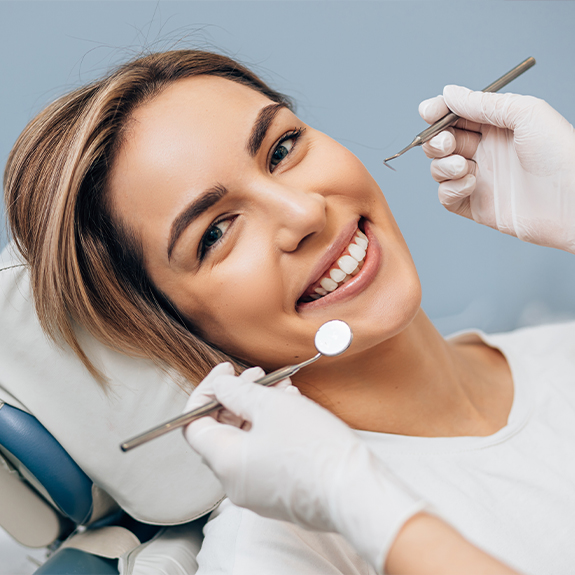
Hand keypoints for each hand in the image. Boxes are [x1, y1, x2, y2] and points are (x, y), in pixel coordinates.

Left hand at [183, 364, 425, 572]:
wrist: (356, 492)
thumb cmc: (314, 449)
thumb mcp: (271, 406)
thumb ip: (237, 392)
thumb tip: (219, 385)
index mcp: (225, 461)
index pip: (193, 424)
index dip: (206, 392)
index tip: (226, 372)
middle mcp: (234, 482)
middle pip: (222, 431)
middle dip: (238, 397)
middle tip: (258, 375)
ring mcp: (257, 492)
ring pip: (247, 441)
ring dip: (259, 410)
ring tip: (283, 388)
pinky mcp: (279, 494)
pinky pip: (265, 456)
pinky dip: (272, 429)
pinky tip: (293, 408)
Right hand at [419, 85, 574, 252]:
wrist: (571, 200)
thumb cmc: (560, 153)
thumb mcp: (524, 113)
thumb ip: (483, 103)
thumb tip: (449, 93)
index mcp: (497, 127)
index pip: (456, 116)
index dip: (438, 113)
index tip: (428, 112)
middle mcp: (486, 152)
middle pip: (441, 142)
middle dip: (436, 141)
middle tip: (448, 144)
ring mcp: (480, 179)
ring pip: (439, 169)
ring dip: (443, 165)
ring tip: (463, 167)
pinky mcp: (476, 206)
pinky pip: (446, 197)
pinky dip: (450, 189)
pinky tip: (470, 184)